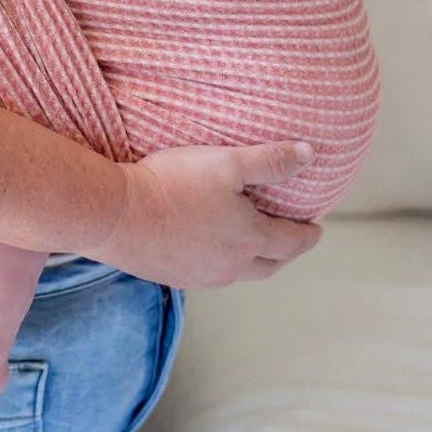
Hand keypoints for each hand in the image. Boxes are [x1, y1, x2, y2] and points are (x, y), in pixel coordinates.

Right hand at [93, 139, 320, 287]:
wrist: (115, 215)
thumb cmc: (173, 185)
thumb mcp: (227, 162)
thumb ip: (270, 160)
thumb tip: (310, 155)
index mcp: (249, 239)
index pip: (293, 243)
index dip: (308, 235)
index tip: (316, 229)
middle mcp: (230, 266)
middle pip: (269, 266)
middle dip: (284, 253)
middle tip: (288, 239)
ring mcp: (200, 276)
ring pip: (238, 273)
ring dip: (251, 260)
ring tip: (249, 242)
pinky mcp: (173, 276)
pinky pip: (208, 274)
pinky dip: (220, 262)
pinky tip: (206, 246)